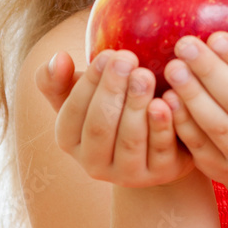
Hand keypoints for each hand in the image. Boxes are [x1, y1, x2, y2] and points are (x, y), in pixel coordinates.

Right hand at [35, 49, 196, 187]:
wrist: (160, 139)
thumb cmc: (115, 107)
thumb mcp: (84, 93)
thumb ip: (59, 78)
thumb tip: (58, 58)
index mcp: (70, 140)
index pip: (72, 112)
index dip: (90, 82)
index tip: (107, 53)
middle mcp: (93, 163)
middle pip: (100, 126)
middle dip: (112, 90)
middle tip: (127, 58)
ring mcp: (128, 173)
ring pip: (130, 140)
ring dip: (136, 105)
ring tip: (144, 75)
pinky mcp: (161, 173)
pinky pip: (161, 149)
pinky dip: (163, 125)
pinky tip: (168, 100)